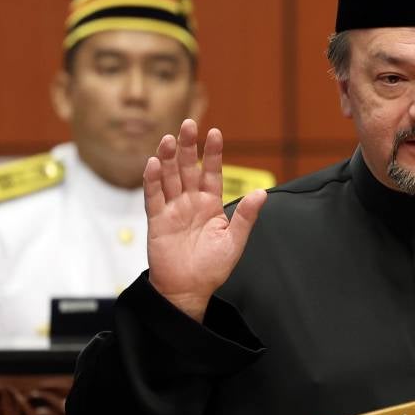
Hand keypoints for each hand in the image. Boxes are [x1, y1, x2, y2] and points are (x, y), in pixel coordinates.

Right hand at [144, 119, 266, 320]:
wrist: (188, 289)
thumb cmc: (212, 267)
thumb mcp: (234, 241)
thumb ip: (245, 216)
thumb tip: (262, 192)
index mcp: (210, 204)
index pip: (212, 173)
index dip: (212, 154)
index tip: (215, 133)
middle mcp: (190, 202)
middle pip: (187, 168)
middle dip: (187, 147)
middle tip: (188, 124)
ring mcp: (172, 209)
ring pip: (169, 177)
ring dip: (168, 158)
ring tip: (169, 139)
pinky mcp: (157, 220)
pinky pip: (153, 197)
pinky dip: (152, 180)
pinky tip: (153, 163)